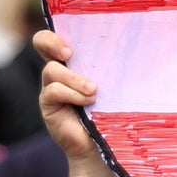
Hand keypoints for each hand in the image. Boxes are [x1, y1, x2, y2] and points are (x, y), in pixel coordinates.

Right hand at [34, 29, 100, 162]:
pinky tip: (88, 102)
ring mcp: (50, 86)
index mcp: (73, 60)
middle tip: (69, 54)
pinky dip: (72, 94)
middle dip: (53, 42)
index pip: (58, 35)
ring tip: (93, 91)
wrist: (101, 143)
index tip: (72, 45)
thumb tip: (135, 46)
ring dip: (74, 79)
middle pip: (41, 41)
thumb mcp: (111, 84)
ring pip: (52, 70)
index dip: (57, 33)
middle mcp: (58, 70)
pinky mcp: (48, 104)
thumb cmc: (110, 110)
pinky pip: (53, 91)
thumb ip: (112, 68)